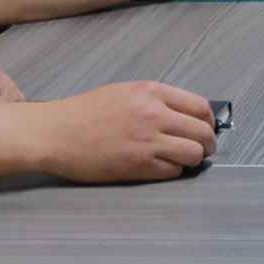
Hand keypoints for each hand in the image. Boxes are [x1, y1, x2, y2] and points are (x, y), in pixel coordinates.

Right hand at [39, 81, 219, 182]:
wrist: (54, 133)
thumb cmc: (83, 113)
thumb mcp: (123, 92)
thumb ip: (155, 100)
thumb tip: (185, 115)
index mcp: (150, 92)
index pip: (200, 106)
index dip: (209, 120)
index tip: (207, 127)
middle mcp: (153, 114)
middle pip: (203, 132)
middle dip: (208, 143)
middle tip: (204, 148)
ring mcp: (147, 141)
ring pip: (193, 154)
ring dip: (193, 159)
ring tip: (185, 159)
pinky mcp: (138, 166)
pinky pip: (173, 171)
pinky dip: (173, 171)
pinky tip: (162, 167)